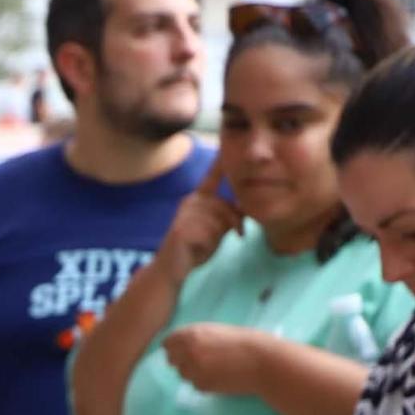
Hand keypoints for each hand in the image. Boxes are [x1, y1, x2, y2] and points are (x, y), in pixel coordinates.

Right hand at [155, 160, 242, 284]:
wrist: (171, 268)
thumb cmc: (195, 247)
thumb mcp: (216, 229)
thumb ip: (227, 216)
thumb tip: (244, 210)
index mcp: (197, 199)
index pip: (211, 178)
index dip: (219, 164)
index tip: (225, 147)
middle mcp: (190, 202)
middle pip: (224, 205)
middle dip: (233, 220)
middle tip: (237, 233)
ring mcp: (185, 215)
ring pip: (219, 218)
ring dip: (222, 233)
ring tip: (213, 242)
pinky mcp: (182, 229)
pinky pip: (209, 231)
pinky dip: (211, 241)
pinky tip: (202, 246)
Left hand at [162, 323, 265, 395]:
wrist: (264, 361)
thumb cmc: (245, 342)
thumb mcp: (216, 331)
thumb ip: (196, 337)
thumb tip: (179, 346)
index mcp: (191, 334)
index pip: (167, 344)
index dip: (176, 348)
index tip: (185, 351)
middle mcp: (188, 351)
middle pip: (172, 360)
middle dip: (183, 361)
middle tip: (202, 362)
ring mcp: (194, 369)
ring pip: (184, 374)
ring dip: (194, 373)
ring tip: (217, 369)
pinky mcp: (203, 385)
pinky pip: (197, 386)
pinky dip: (206, 384)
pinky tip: (222, 377)